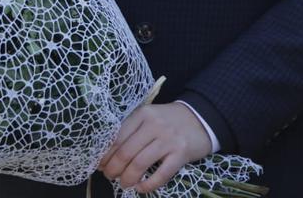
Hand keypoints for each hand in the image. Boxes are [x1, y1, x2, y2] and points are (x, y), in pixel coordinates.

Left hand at [98, 103, 212, 192]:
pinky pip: (161, 174)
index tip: (101, 165)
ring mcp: (168, 139)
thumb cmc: (169, 120)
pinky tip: (141, 188)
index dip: (106, 155)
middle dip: (113, 169)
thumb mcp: (149, 118)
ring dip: (127, 178)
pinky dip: (147, 185)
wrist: (201, 117)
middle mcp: (154, 125)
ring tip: (124, 184)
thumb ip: (131, 132)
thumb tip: (107, 156)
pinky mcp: (181, 154)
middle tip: (110, 176)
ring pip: (140, 164)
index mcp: (143, 114)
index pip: (117, 138)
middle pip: (126, 153)